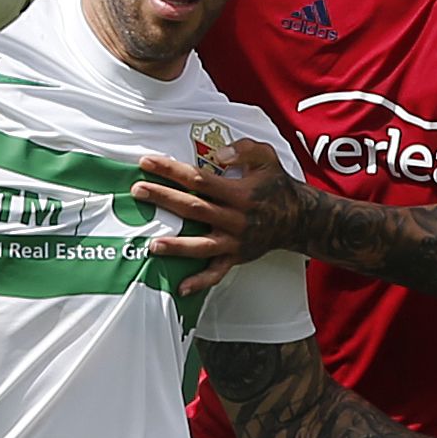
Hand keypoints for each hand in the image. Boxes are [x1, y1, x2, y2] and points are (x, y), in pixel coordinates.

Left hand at [132, 139, 307, 292]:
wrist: (298, 218)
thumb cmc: (276, 185)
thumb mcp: (266, 157)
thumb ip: (244, 150)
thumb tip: (219, 155)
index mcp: (240, 193)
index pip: (199, 179)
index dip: (172, 170)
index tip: (147, 162)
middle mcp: (236, 219)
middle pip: (194, 209)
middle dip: (164, 198)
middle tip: (138, 190)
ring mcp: (235, 241)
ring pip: (202, 246)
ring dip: (177, 246)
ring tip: (152, 245)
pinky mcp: (236, 257)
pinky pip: (217, 272)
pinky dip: (200, 282)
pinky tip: (181, 287)